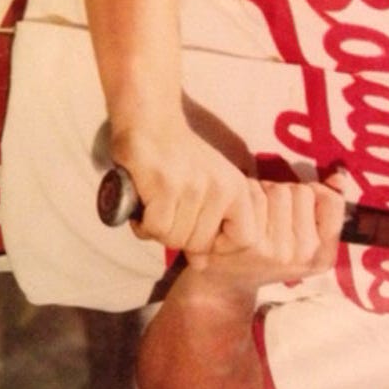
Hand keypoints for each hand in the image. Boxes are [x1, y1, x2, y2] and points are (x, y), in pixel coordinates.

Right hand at [111, 119, 258, 256]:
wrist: (153, 122)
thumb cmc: (180, 160)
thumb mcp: (207, 190)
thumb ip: (208, 226)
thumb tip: (202, 266)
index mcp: (238, 190)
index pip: (246, 239)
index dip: (221, 246)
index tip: (200, 237)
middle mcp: (222, 189)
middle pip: (200, 244)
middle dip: (178, 237)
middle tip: (167, 215)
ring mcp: (195, 187)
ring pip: (174, 238)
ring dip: (157, 230)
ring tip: (154, 207)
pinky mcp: (166, 185)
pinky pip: (155, 227)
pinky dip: (142, 224)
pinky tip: (142, 206)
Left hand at [187, 177, 344, 290]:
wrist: (220, 284)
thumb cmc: (264, 253)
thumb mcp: (303, 238)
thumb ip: (326, 206)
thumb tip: (339, 176)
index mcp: (322, 257)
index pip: (331, 201)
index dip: (314, 194)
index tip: (296, 205)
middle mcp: (304, 255)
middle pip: (303, 191)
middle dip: (285, 194)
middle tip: (267, 215)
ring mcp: (279, 250)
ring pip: (279, 189)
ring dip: (264, 191)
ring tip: (251, 214)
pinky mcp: (252, 242)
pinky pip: (256, 194)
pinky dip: (244, 193)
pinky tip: (235, 213)